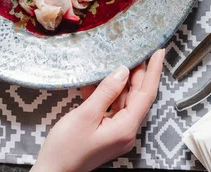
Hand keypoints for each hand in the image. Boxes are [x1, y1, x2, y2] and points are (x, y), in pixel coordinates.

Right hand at [32, 49, 164, 171]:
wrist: (52, 171)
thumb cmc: (66, 149)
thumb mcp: (85, 115)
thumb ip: (106, 92)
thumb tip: (122, 71)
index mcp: (126, 128)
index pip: (146, 94)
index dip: (153, 71)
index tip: (158, 52)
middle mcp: (126, 130)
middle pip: (137, 96)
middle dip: (137, 74)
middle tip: (135, 51)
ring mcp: (116, 132)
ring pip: (123, 100)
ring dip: (119, 82)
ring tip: (116, 61)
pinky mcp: (106, 131)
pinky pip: (111, 107)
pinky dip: (106, 94)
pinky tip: (96, 80)